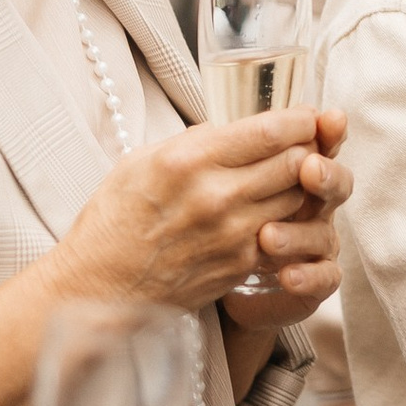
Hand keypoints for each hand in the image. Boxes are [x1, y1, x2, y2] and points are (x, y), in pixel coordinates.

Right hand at [49, 108, 339, 312]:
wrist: (98, 289)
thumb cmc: (114, 221)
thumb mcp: (142, 161)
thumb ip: (195, 140)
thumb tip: (235, 126)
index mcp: (188, 161)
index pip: (272, 131)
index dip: (300, 120)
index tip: (305, 116)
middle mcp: (216, 196)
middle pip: (296, 162)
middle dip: (307, 148)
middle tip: (305, 144)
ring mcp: (232, 234)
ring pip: (298, 196)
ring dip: (301, 184)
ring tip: (289, 176)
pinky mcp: (241, 263)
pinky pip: (283, 230)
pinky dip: (286, 217)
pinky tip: (273, 210)